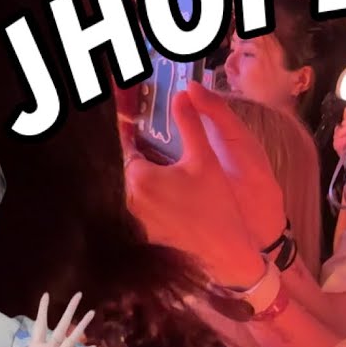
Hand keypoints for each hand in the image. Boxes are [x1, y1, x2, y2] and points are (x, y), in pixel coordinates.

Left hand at [125, 84, 277, 284]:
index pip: (121, 141)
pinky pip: (133, 202)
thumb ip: (190, 124)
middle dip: (131, 144)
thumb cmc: (217, 206)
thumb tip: (182, 94)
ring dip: (133, 167)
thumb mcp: (206, 159)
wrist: (224, 253)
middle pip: (121, 162)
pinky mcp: (138, 231)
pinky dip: (139, 190)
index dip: (124, 121)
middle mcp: (126, 198)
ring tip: (149, 149)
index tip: (121, 103)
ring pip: (126, 183)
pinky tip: (159, 184)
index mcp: (138, 177)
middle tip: (137, 123)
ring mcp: (130, 218)